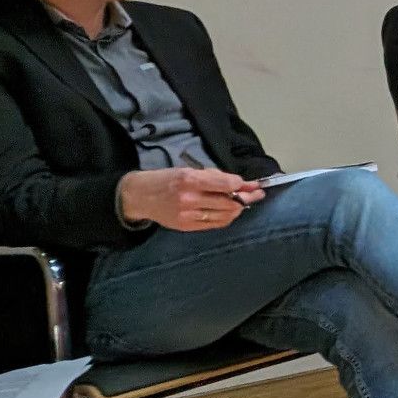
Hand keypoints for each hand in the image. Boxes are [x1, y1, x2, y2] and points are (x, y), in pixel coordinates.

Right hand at [117, 168, 263, 231]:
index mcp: (189, 180)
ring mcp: (187, 215)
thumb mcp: (188, 170)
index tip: (252, 184)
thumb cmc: (166, 179)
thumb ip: (214, 177)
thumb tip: (240, 182)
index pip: (225, 184)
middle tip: (258, 194)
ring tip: (244, 203)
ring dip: (238, 209)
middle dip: (247, 198)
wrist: (140, 196)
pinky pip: (215, 224)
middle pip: (229, 202)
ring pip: (225, 215)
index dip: (242, 184)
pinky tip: (231, 212)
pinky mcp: (186, 226)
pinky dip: (227, 218)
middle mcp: (189, 198)